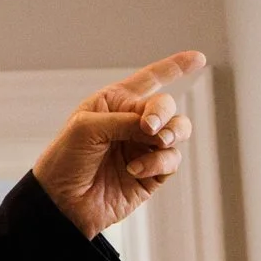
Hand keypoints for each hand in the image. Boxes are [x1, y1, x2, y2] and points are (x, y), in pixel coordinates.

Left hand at [32, 52, 205, 239]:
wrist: (62, 202)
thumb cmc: (65, 159)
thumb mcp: (87, 128)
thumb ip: (126, 120)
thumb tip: (158, 128)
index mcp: (114, 103)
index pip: (149, 80)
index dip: (174, 67)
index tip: (199, 58)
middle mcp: (132, 123)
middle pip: (166, 106)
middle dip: (162, 113)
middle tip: (148, 127)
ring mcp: (143, 148)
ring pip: (178, 131)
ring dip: (170, 134)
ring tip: (154, 142)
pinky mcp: (152, 173)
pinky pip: (171, 159)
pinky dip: (158, 162)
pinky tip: (135, 170)